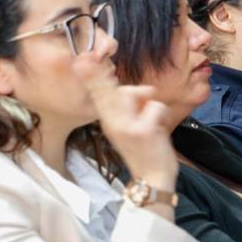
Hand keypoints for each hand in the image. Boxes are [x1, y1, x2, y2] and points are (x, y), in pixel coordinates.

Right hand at [73, 52, 177, 190]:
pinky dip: (163, 114)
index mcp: (109, 123)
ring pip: (131, 93)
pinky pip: (155, 106)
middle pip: (107, 90)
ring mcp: (126, 126)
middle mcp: (113, 123)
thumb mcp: (132, 129)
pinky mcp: (142, 130)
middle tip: (84, 61)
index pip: (98, 96)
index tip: (79, 62)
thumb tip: (144, 90)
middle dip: (98, 75)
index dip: (91, 78)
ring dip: (149, 102)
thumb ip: (133, 109)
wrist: (153, 180)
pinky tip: (161, 129)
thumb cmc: (146, 152)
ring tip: (152, 121)